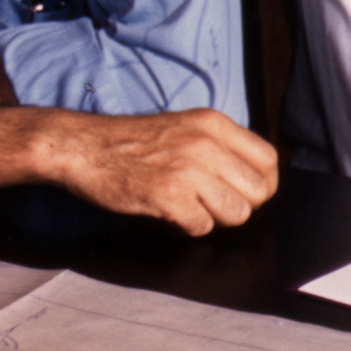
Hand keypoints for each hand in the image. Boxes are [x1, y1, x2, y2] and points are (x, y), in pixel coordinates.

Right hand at [38, 108, 278, 234]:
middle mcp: (206, 143)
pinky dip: (187, 226)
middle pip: (258, 192)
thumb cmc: (129, 142)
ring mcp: (188, 169)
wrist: (82, 147)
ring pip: (236, 213)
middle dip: (239, 205)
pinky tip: (167, 211)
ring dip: (214, 217)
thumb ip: (218, 146)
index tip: (241, 192)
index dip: (260, 185)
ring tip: (188, 206)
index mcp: (213, 123)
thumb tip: (251, 180)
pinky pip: (202, 227)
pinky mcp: (168, 195)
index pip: (268, 161)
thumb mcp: (183, 127)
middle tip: (211, 203)